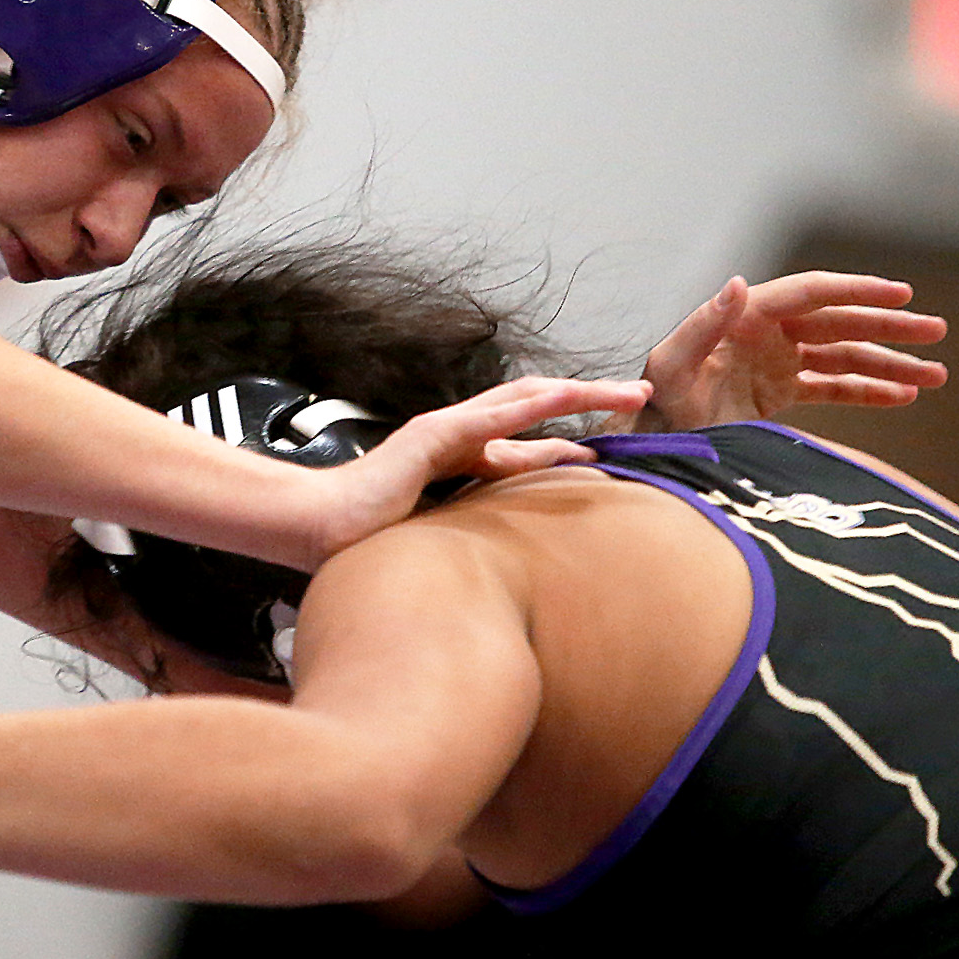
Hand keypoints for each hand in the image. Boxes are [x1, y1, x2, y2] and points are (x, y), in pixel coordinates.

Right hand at [305, 374, 651, 562]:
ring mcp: (443, 431)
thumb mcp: (439, 537)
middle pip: (533, 406)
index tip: (603, 452)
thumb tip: (506, 566)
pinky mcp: (431, 437)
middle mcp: (455, 436)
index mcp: (457, 458)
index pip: (523, 443)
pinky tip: (564, 400)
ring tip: (624, 393)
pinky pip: (490, 418)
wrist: (320, 530)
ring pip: (523, 400)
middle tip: (639, 398)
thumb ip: (468, 536)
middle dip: (588, 401)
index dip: (565, 444)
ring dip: (577, 393)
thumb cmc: (369, 541)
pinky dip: (530, 408)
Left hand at [620, 272, 946, 432]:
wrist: (653, 444)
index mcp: (746, 318)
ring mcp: (776, 362)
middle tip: (937, 331)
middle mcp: (766, 333)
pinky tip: (903, 396)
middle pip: (839, 322)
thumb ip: (704, 325)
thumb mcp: (673, 366)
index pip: (812, 293)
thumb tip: (741, 283)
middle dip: (889, 327)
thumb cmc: (656, 404)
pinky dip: (868, 390)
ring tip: (936, 375)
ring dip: (889, 363)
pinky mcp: (780, 392)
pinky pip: (833, 387)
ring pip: (844, 356)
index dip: (858, 291)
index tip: (902, 293)